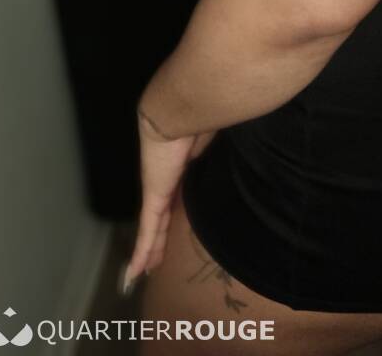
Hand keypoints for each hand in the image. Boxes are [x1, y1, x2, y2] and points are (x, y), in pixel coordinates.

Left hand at [121, 111, 216, 292]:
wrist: (179, 107)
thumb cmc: (202, 114)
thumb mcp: (216, 136)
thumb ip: (225, 146)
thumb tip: (246, 137)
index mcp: (182, 162)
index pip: (176, 192)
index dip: (174, 207)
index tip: (174, 219)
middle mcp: (166, 177)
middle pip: (162, 214)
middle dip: (158, 235)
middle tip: (154, 255)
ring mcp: (157, 189)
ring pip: (152, 227)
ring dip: (149, 249)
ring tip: (142, 270)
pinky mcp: (153, 197)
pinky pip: (147, 231)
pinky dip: (142, 252)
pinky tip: (135, 273)